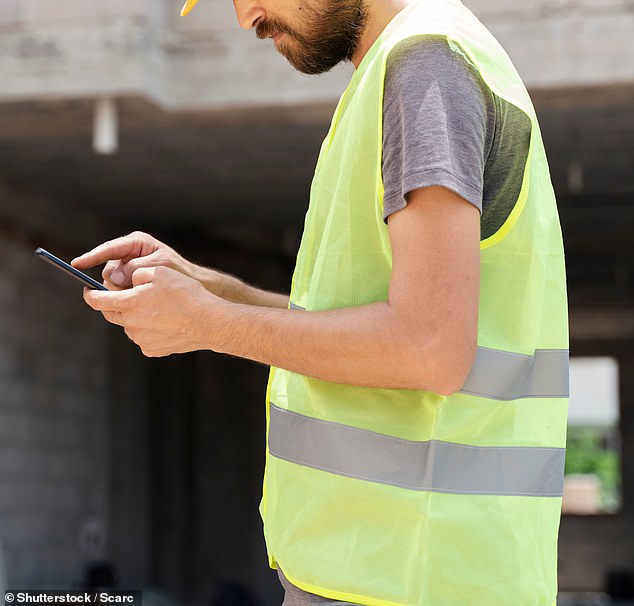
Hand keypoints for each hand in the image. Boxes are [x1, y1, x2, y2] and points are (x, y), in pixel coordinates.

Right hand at [72, 231, 192, 289]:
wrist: (190, 283)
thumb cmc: (178, 271)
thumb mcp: (160, 267)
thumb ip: (137, 268)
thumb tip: (113, 277)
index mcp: (136, 243)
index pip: (109, 249)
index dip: (91, 257)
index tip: (76, 264)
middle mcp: (128, 253)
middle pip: (107, 268)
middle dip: (112, 282)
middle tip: (126, 291)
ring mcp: (127, 267)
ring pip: (111, 282)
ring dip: (120, 291)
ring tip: (139, 295)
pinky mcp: (129, 280)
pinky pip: (118, 289)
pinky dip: (124, 295)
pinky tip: (136, 299)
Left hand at [83, 265, 219, 356]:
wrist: (208, 321)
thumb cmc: (186, 294)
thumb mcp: (159, 271)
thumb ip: (135, 273)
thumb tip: (125, 281)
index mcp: (129, 303)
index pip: (97, 300)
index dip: (90, 294)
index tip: (88, 290)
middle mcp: (130, 324)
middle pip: (111, 314)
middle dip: (112, 304)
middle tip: (124, 295)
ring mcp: (141, 339)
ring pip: (128, 325)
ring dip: (134, 316)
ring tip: (155, 308)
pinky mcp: (152, 349)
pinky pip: (143, 337)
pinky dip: (148, 329)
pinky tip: (164, 322)